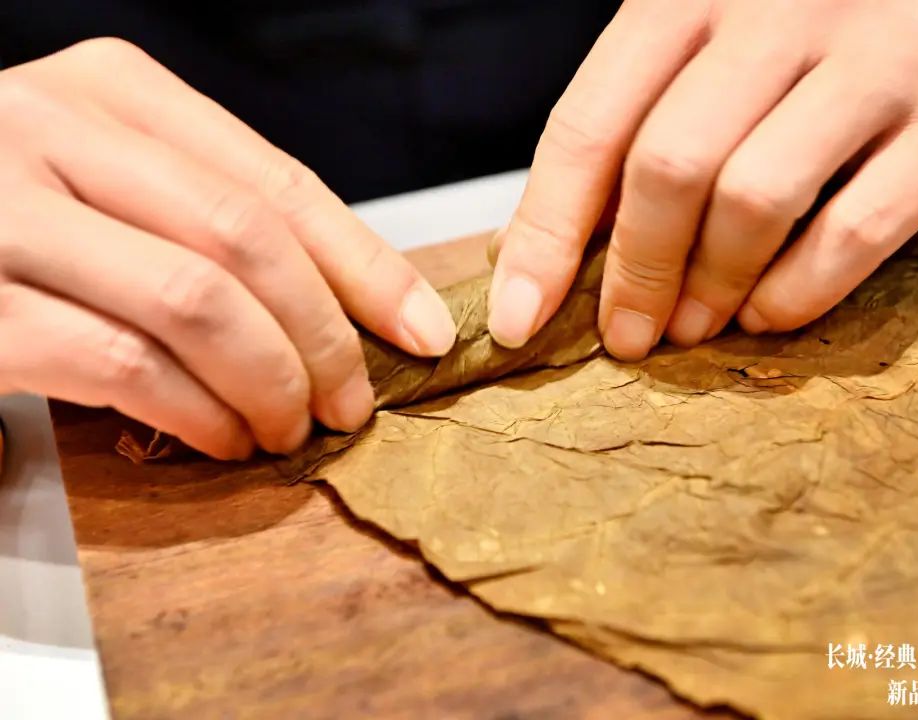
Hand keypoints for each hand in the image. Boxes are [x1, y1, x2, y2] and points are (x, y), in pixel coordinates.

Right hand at [0, 39, 455, 459]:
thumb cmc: (10, 218)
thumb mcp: (112, 182)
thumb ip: (205, 213)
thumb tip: (352, 297)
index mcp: (110, 88)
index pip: (277, 183)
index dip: (368, 268)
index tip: (424, 331)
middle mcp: (48, 126)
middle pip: (246, 239)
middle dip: (325, 336)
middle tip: (355, 400)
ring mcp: (0, 210)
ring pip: (195, 300)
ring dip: (270, 382)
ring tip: (293, 429)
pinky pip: (123, 364)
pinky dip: (195, 413)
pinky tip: (222, 439)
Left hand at [489, 0, 917, 359]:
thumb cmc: (804, 34)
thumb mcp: (698, 55)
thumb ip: (624, 134)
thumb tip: (533, 253)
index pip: (588, 125)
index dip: (545, 235)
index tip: (520, 316)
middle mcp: (777, 14)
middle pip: (670, 164)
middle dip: (636, 272)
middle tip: (627, 334)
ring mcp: (872, 62)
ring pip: (755, 197)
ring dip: (710, 285)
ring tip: (693, 326)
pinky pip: (852, 232)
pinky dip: (795, 293)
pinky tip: (767, 311)